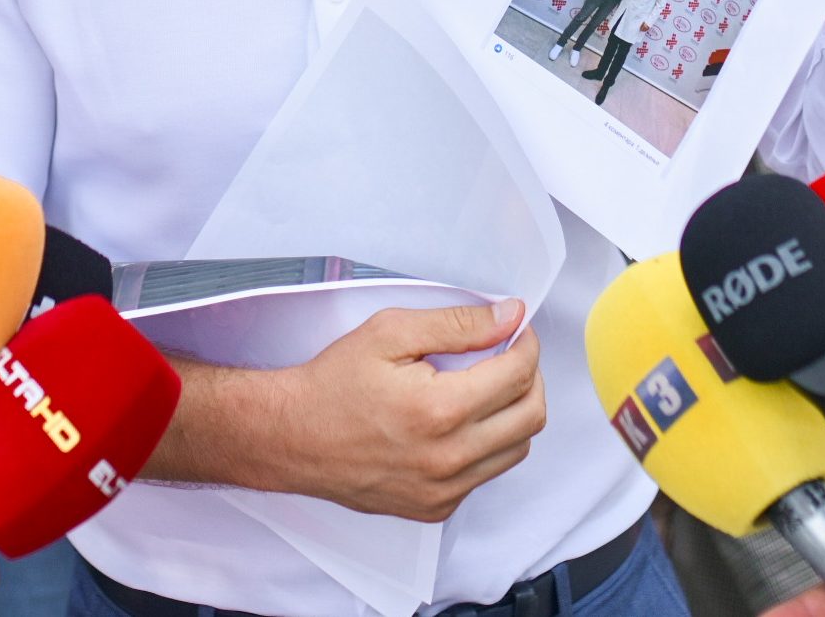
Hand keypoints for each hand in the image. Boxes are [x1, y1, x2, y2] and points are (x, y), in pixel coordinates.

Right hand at [257, 301, 543, 520]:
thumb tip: (509, 317)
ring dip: (513, 412)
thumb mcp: (391, 332)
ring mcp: (444, 491)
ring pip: (517, 449)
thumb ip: (457, 324)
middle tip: (507, 355)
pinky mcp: (435, 507)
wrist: (292, 437)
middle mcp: (449, 459)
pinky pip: (486, 474)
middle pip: (531, 416)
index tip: (514, 329)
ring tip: (484, 387)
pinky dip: (487, 444)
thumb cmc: (333, 383)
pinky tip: (458, 421)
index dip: (525, 343)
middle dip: (530, 377)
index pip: (519, 375)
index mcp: (441, 410)